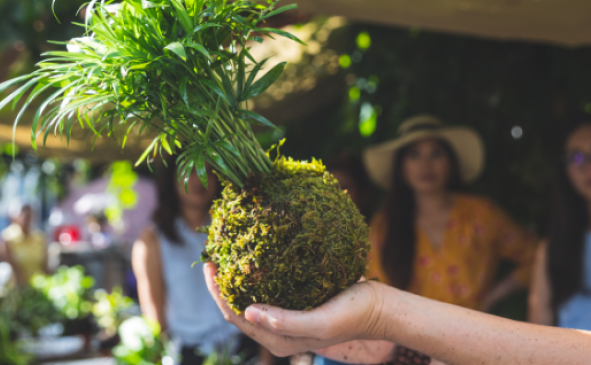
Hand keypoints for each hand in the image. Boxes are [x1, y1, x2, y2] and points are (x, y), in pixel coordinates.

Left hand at [203, 262, 386, 356]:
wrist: (380, 307)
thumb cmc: (354, 315)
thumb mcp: (322, 322)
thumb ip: (286, 322)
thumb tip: (249, 312)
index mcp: (278, 340)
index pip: (235, 316)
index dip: (217, 292)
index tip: (210, 264)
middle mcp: (277, 330)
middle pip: (237, 306)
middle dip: (221, 283)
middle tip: (213, 252)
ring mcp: (285, 315)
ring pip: (250, 296)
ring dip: (236, 276)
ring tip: (227, 250)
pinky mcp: (295, 300)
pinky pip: (267, 286)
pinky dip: (255, 272)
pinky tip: (253, 252)